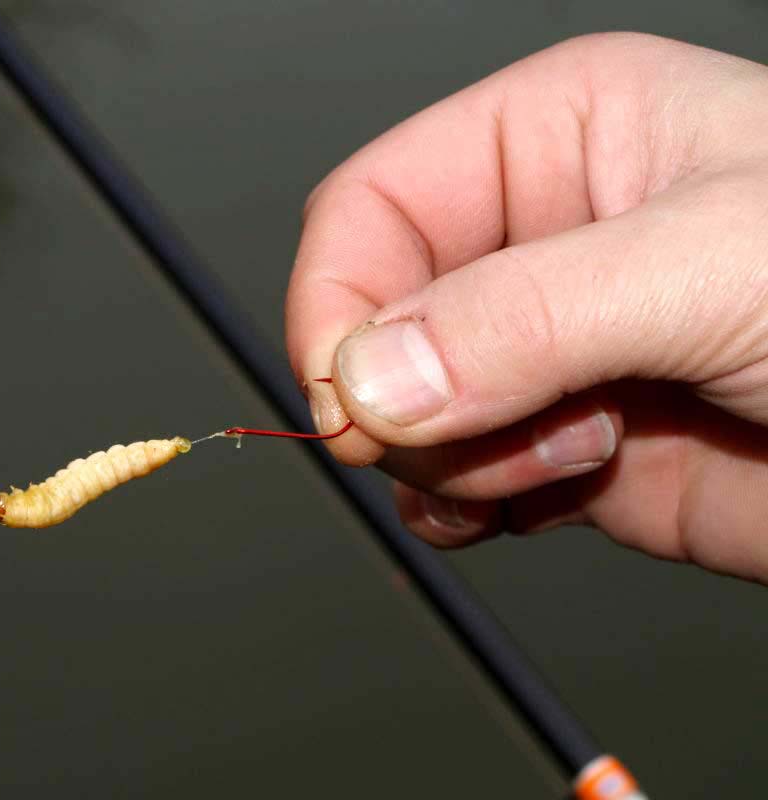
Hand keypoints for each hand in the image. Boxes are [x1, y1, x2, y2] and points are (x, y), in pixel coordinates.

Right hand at [285, 33, 767, 581]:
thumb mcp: (709, 266)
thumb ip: (525, 316)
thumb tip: (368, 380)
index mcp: (555, 138)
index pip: (369, 207)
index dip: (337, 301)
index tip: (350, 395)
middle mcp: (537, 243)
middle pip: (374, 319)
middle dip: (408, 395)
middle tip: (479, 436)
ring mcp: (548, 355)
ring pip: (405, 412)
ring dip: (453, 460)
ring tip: (573, 457)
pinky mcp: (566, 450)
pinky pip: (453, 482)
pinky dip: (462, 508)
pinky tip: (530, 504)